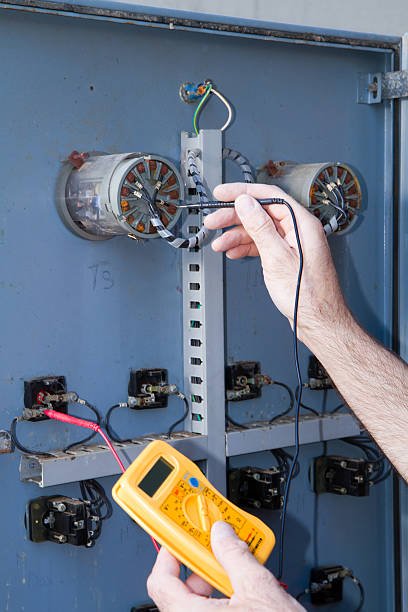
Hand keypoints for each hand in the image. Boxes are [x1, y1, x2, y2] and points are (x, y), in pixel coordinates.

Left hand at [147, 521, 303, 610]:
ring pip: (195, 605)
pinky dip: (220, 602)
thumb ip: (235, 555)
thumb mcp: (258, 588)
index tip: (183, 537)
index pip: (160, 580)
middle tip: (218, 552)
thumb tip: (223, 534)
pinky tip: (242, 596)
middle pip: (179, 591)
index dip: (172, 552)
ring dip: (214, 584)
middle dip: (201, 567)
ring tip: (238, 574)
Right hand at [204, 183, 347, 342]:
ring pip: (259, 230)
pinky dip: (246, 247)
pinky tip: (233, 252)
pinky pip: (263, 245)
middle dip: (234, 217)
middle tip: (213, 221)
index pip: (270, 196)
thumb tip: (246, 203)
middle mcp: (299, 231)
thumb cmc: (307, 295)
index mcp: (302, 224)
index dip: (243, 192)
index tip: (223, 193)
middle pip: (261, 213)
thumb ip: (260, 227)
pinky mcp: (286, 257)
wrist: (317, 322)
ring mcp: (292, 244)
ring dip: (237, 235)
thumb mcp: (277, 257)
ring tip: (219, 243)